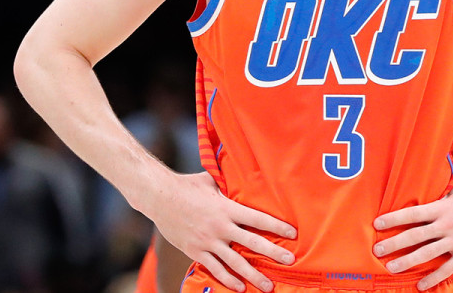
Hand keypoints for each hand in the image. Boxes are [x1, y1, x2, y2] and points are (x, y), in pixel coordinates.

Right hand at [147, 172, 296, 292]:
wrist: (159, 197)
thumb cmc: (188, 185)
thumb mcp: (212, 180)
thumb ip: (228, 183)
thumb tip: (243, 172)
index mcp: (227, 208)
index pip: (258, 218)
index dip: (276, 226)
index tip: (292, 233)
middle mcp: (220, 227)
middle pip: (252, 243)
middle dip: (273, 253)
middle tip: (290, 261)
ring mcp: (208, 241)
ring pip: (235, 262)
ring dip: (253, 275)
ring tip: (269, 285)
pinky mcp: (196, 251)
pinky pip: (215, 269)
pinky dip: (228, 280)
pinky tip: (240, 288)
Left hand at [372, 183, 452, 289]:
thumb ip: (440, 190)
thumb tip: (424, 182)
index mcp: (443, 207)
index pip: (412, 213)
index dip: (394, 218)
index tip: (377, 223)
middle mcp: (447, 224)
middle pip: (415, 236)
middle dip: (393, 243)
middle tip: (376, 250)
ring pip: (427, 254)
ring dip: (406, 262)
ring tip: (390, 268)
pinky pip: (447, 268)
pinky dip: (432, 277)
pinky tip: (420, 284)